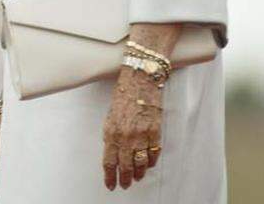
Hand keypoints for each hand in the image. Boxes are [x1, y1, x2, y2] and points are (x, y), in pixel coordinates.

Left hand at [102, 23, 179, 190]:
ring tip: (136, 178)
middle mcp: (124, 135)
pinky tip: (147, 165)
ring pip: (140, 163)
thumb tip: (113, 150)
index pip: (109, 160)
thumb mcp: (111, 114)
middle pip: (124, 165)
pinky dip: (150, 161)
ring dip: (138, 173)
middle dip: (124, 178)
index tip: (110, 185)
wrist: (140, 78)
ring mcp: (140, 134)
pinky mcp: (155, 130)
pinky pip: (153, 153)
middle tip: (124, 185)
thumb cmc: (124, 94)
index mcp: (110, 131)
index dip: (109, 175)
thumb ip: (112, 133)